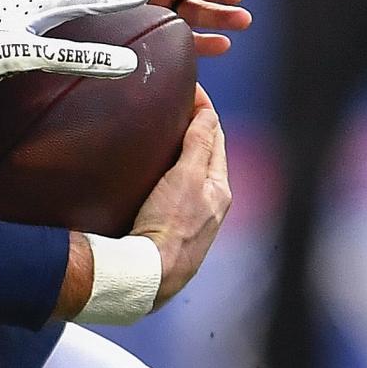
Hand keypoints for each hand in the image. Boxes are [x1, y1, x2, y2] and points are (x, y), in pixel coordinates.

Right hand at [131, 87, 231, 306]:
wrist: (147, 276)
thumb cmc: (169, 228)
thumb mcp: (186, 177)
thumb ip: (198, 144)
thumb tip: (207, 113)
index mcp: (219, 191)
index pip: (215, 138)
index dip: (204, 111)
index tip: (190, 91)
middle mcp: (212, 208)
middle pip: (205, 158)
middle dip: (195, 132)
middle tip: (175, 108)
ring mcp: (193, 224)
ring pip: (191, 179)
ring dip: (181, 156)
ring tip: (162, 140)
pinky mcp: (173, 237)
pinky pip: (176, 197)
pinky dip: (169, 179)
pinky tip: (153, 183)